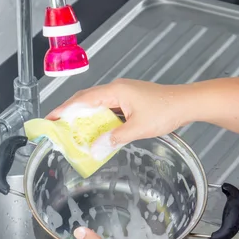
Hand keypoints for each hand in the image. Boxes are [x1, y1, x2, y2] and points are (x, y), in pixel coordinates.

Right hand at [46, 78, 194, 145]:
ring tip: (72, 130)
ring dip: (84, 116)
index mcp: (115, 91)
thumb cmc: (166, 110)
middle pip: (86, 100)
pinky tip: (96, 130)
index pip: (83, 100)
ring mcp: (123, 93)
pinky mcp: (130, 99)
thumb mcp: (138, 129)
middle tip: (56, 126)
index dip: (64, 110)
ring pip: (97, 104)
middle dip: (70, 113)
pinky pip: (108, 108)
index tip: (50, 118)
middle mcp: (117, 89)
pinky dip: (98, 118)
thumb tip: (95, 148)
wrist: (187, 103)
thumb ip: (114, 138)